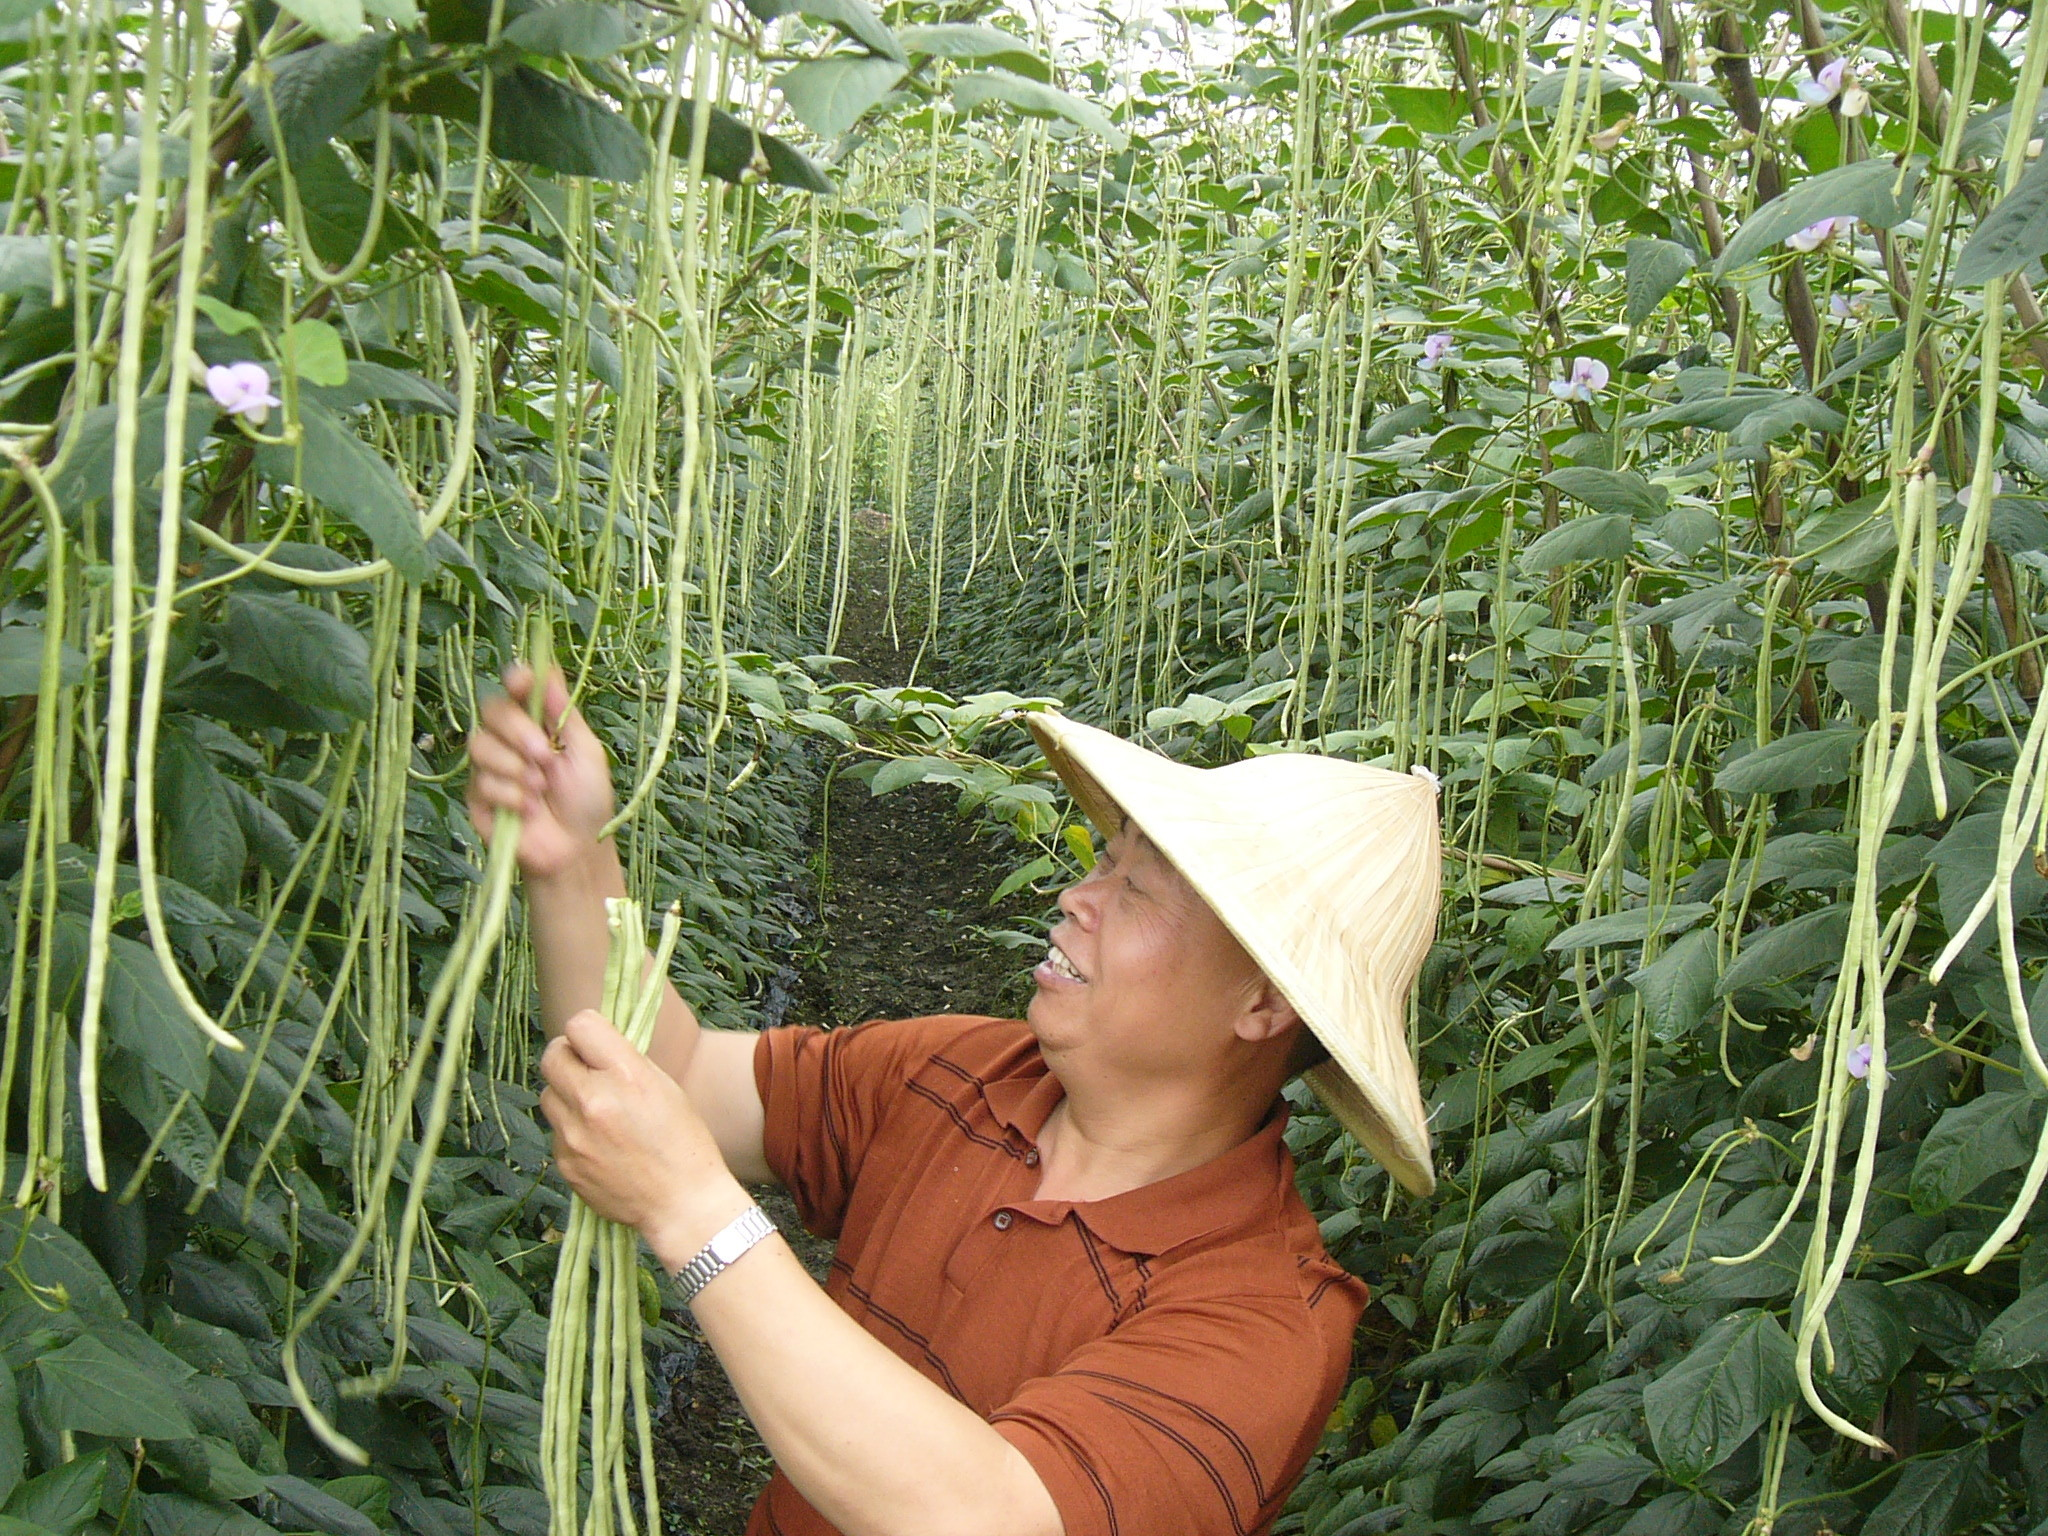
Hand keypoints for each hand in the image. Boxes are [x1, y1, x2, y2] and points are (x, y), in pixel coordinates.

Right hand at [465, 664, 613, 881]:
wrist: (575, 851)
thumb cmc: (587, 801)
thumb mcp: (587, 753)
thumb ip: (564, 712)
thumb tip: (547, 669)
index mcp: (539, 722)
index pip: (517, 688)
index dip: (516, 680)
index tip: (521, 683)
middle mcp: (510, 738)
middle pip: (492, 710)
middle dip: (518, 731)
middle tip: (545, 756)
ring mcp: (491, 767)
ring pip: (479, 745)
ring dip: (514, 768)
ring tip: (540, 789)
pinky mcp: (477, 796)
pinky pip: (480, 782)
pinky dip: (510, 796)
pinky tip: (528, 811)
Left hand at [538, 1010, 750, 1267]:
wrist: (681, 1203)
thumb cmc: (683, 1142)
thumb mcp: (665, 1088)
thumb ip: (626, 1063)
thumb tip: (594, 1046)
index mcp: (626, 1076)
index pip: (580, 1026)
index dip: (586, 1031)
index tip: (594, 1043)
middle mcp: (593, 1101)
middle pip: (551, 1056)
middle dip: (567, 1058)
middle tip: (585, 1070)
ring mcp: (573, 1135)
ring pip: (548, 1095)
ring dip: (566, 1096)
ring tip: (596, 1113)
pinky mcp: (564, 1163)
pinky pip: (556, 1132)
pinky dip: (571, 1131)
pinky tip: (599, 1145)